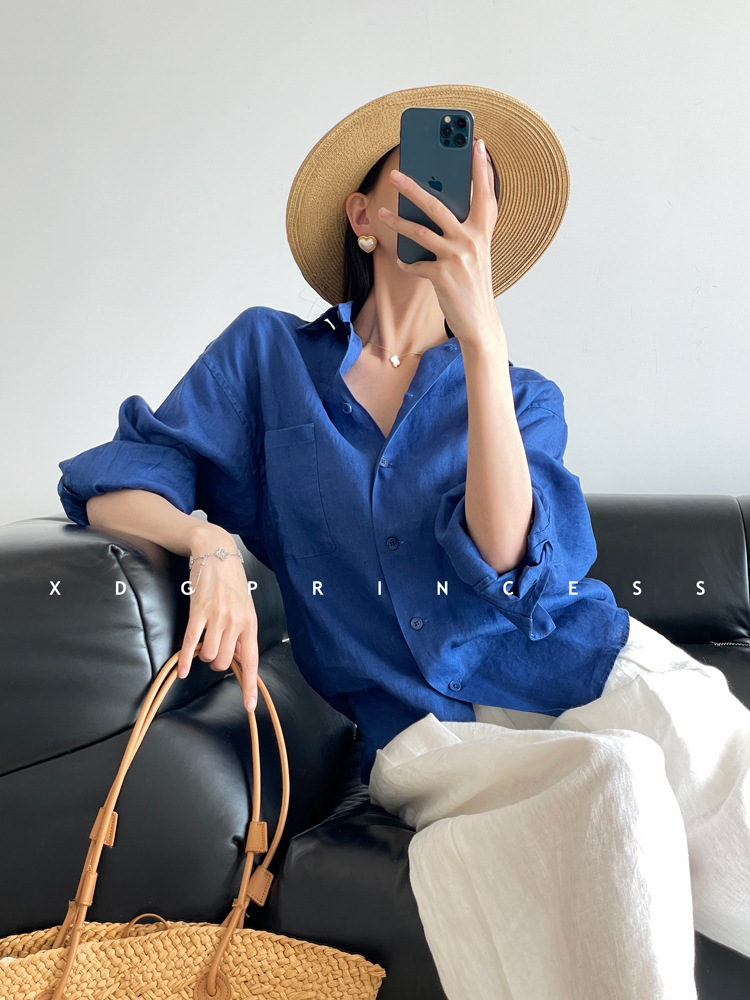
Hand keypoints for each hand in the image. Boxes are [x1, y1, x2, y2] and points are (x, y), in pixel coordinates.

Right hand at [176, 533, 258, 712]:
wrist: (216, 553)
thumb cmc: (231, 582)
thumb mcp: (245, 607)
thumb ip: (242, 632)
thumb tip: (238, 656)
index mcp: (250, 623)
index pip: (251, 660)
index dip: (250, 686)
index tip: (248, 706)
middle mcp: (235, 622)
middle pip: (225, 663)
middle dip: (217, 664)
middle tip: (213, 651)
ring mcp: (217, 617)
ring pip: (208, 656)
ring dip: (203, 657)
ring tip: (203, 645)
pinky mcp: (198, 612)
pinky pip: (190, 643)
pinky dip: (185, 660)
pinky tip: (182, 669)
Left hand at [377, 137, 501, 346]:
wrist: (479, 321)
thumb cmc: (473, 284)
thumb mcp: (476, 253)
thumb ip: (465, 230)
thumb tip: (437, 209)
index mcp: (483, 230)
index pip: (484, 192)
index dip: (481, 167)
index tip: (477, 143)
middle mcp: (472, 239)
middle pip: (437, 205)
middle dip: (413, 187)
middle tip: (396, 174)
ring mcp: (456, 256)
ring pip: (419, 231)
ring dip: (397, 222)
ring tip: (381, 213)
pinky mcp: (442, 275)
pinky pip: (415, 263)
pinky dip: (407, 262)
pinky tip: (402, 261)